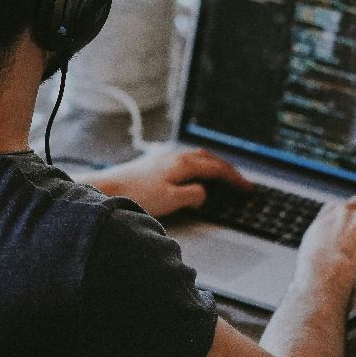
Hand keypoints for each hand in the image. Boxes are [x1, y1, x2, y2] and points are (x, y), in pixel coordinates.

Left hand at [85, 147, 247, 218]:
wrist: (108, 189)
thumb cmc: (137, 195)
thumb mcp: (172, 200)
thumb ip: (193, 196)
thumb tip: (204, 193)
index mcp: (184, 164)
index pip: (217, 168)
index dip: (235, 179)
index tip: (247, 188)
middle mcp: (175, 156)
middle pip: (209, 159)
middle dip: (227, 169)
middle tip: (239, 182)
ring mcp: (164, 157)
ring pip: (196, 157)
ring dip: (212, 165)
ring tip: (221, 176)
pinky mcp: (154, 163)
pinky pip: (184, 160)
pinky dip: (197, 166)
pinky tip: (192, 172)